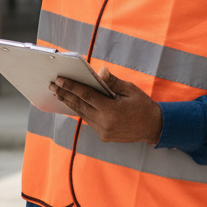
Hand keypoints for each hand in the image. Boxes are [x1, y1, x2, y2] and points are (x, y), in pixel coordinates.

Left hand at [49, 67, 163, 145]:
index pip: (86, 96)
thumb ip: (112, 82)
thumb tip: (100, 71)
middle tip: (52, 85)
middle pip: (79, 106)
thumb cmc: (143, 105)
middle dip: (64, 94)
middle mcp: (105, 123)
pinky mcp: (104, 136)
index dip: (72, 87)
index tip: (59, 79)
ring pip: (82, 114)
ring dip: (69, 103)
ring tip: (58, 93)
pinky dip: (80, 111)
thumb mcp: (130, 90)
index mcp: (111, 111)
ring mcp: (103, 131)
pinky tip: (72, 103)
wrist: (154, 128)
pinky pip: (89, 121)